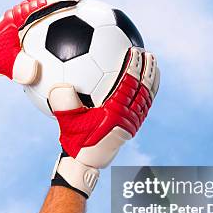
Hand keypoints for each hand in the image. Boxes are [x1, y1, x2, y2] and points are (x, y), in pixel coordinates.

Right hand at [50, 47, 159, 197]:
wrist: (85, 161)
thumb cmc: (74, 138)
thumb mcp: (66, 119)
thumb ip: (63, 102)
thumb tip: (60, 85)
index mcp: (114, 113)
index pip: (128, 85)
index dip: (133, 67)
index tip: (134, 51)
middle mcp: (127, 118)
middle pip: (144, 89)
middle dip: (148, 70)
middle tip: (148, 53)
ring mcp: (133, 123)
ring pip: (148, 97)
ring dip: (152, 79)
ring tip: (153, 62)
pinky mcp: (134, 126)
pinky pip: (147, 105)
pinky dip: (151, 90)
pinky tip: (149, 79)